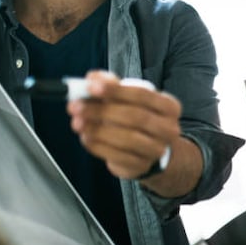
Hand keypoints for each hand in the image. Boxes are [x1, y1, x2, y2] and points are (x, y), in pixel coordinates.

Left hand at [66, 71, 180, 179]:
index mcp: (169, 106)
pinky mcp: (142, 166)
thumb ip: (111, 85)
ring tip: (77, 123)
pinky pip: (118, 156)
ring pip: (127, 138)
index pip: (143, 95)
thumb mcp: (128, 98)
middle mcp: (169, 128)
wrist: (148, 150)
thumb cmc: (136, 118)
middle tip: (76, 106)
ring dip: (97, 130)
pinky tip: (86, 138)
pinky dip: (98, 146)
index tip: (91, 86)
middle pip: (135, 117)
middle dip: (102, 110)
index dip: (116, 90)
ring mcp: (157, 149)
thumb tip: (92, 78)